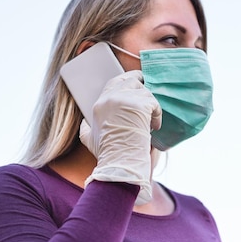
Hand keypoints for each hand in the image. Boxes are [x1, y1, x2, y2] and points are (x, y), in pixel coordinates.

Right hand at [80, 70, 161, 203]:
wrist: (119, 161)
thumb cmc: (108, 153)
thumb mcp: (89, 139)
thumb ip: (86, 128)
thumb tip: (83, 123)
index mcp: (100, 104)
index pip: (113, 83)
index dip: (125, 81)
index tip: (135, 82)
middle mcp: (111, 98)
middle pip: (130, 80)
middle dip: (140, 81)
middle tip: (147, 85)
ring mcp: (126, 100)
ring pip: (144, 92)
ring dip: (150, 104)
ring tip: (151, 119)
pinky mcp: (140, 106)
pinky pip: (154, 104)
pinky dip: (157, 114)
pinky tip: (155, 126)